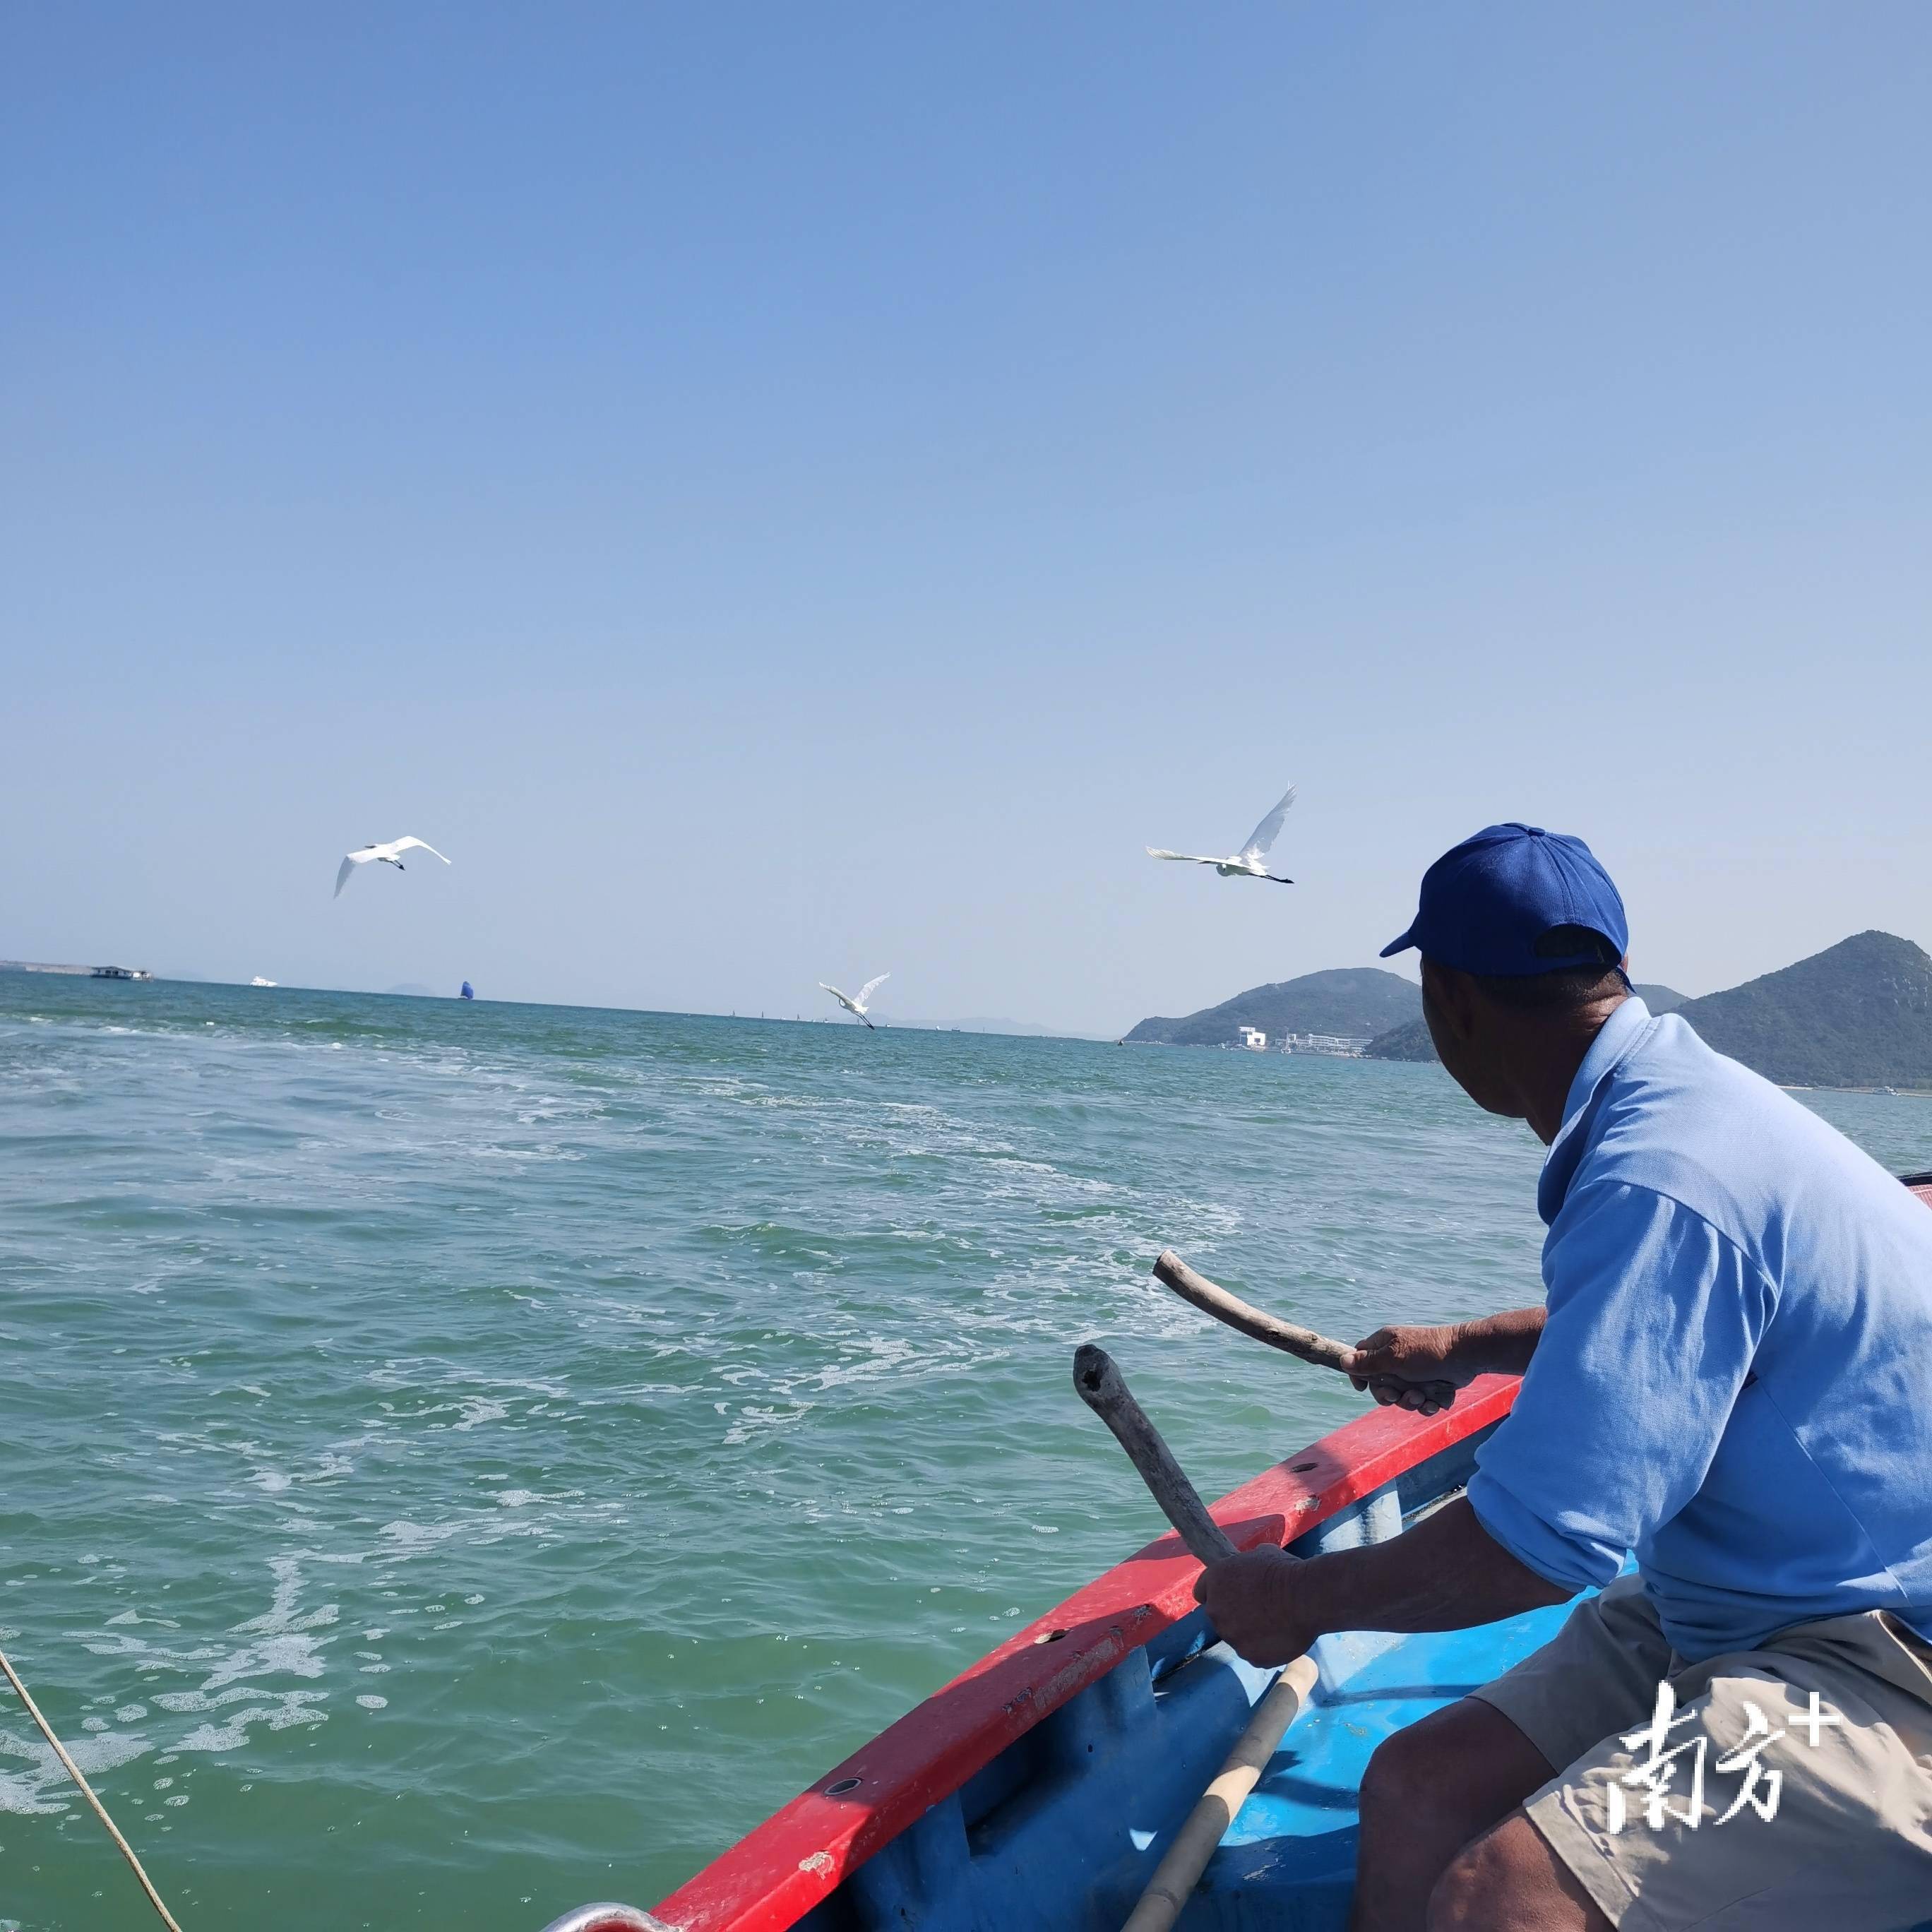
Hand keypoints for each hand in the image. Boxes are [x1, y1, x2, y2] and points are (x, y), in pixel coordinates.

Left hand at [1192, 1545, 1314, 1666]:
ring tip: (1274, 1623)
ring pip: (1236, 1637)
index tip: (1232, 1595)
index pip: (1202, 1592)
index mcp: (1215, 1580)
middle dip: (1234, 1614)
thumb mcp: (1261, 1555)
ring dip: (1249, 1632)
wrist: (1305, 1598)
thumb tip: (1252, 1567)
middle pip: (1218, 1616)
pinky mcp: (1249, 1656)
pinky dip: (1264, 1648)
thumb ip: (1246, 1566)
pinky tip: (1280, 1637)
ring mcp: (1231, 1636)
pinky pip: (1254, 1653)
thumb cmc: (1285, 1571)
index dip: (1218, 1593)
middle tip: (1259, 1610)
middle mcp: (1216, 1610)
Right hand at [1340, 1323, 1480, 1414]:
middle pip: (1380, 1385)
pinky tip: (1434, 1403)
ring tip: (1422, 1397)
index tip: (1363, 1388)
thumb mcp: (1393, 1357)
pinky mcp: (1429, 1385)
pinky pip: (1420, 1402)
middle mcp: (1397, 1358)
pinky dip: (1426, 1405)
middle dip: (1390, 1395)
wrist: (1466, 1357)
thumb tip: (1343, 1361)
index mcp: (1384, 1345)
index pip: (1360, 1358)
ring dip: (1410, 1402)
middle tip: (1398, 1395)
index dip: (1359, 1375)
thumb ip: (1368, 1362)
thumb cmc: (1426, 1352)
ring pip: (1401, 1397)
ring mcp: (1413, 1373)